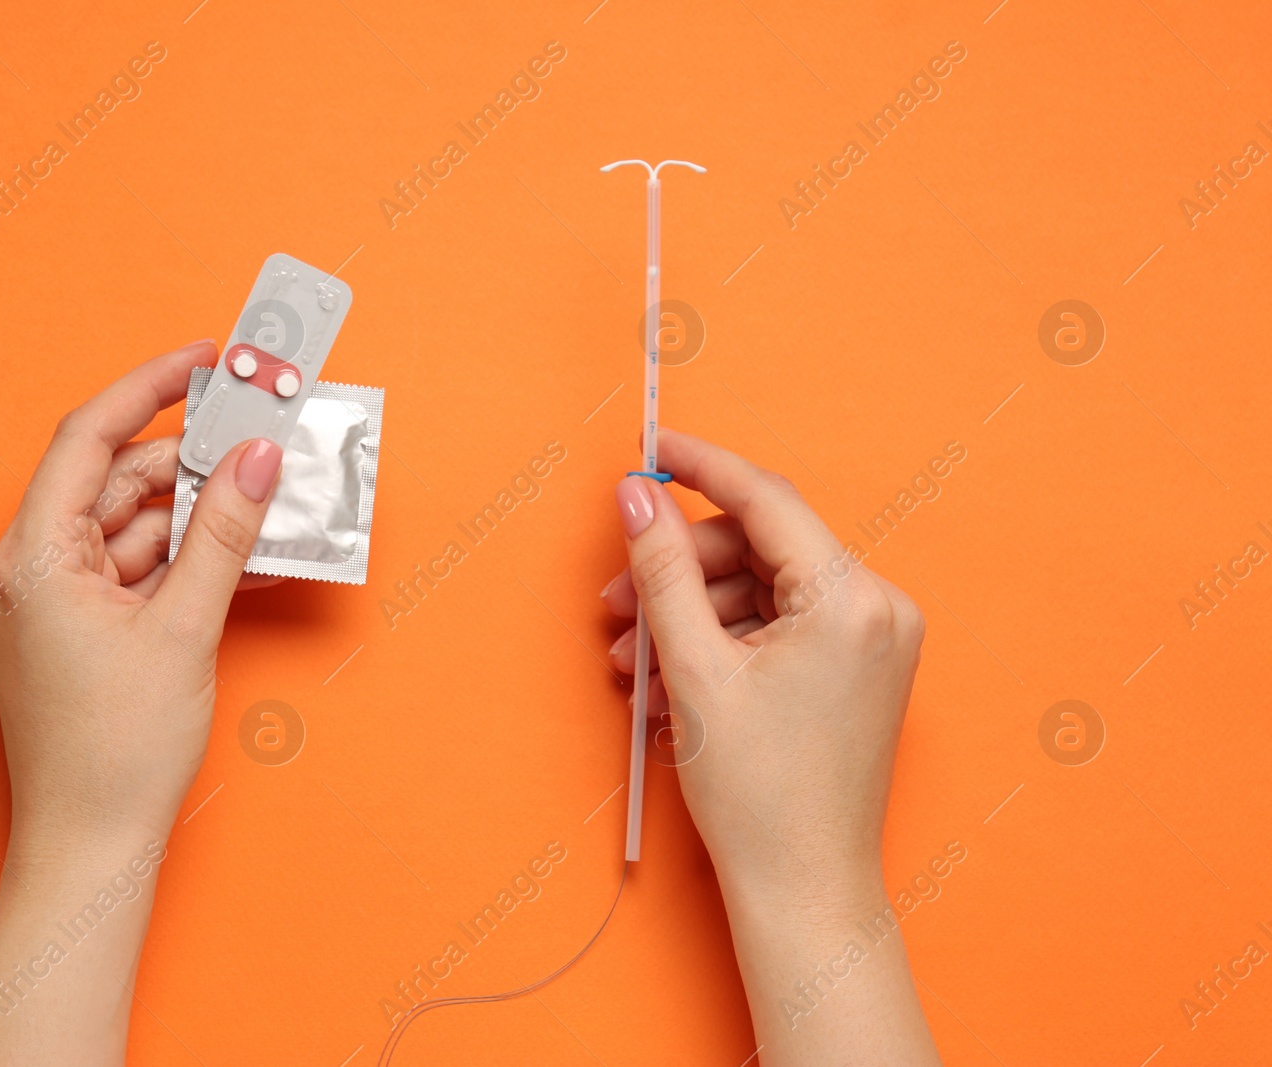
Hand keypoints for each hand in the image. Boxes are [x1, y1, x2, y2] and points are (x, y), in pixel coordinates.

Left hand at [0, 343, 283, 1065]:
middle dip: (196, 462)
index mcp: (31, 556)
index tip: (209, 358)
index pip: (89, 438)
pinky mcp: (81, 631)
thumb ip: (225, 533)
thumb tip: (258, 459)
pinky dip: (192, 562)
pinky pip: (140, 573)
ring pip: (137, 528)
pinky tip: (253, 556)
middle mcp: (30, 568)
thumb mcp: (183, 628)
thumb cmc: (116, 752)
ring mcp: (55, 602)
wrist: (91, 849)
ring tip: (275, 502)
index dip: (151, 387)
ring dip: (204, 517)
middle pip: (120, 482)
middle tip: (265, 438)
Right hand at [602, 428, 938, 1065]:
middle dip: (681, 572)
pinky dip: (724, 643)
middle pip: (760, 549)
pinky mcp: (858, 670)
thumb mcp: (695, 670)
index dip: (699, 467)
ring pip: (764, 590)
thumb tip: (637, 498)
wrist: (804, 893)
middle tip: (617, 602)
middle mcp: (879, 609)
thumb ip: (663, 570)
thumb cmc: (760, 796)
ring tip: (633, 660)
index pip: (766, 500)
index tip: (650, 447)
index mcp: (853, 600)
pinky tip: (671, 681)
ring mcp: (874, 641)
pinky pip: (781, 627)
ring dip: (692, 615)